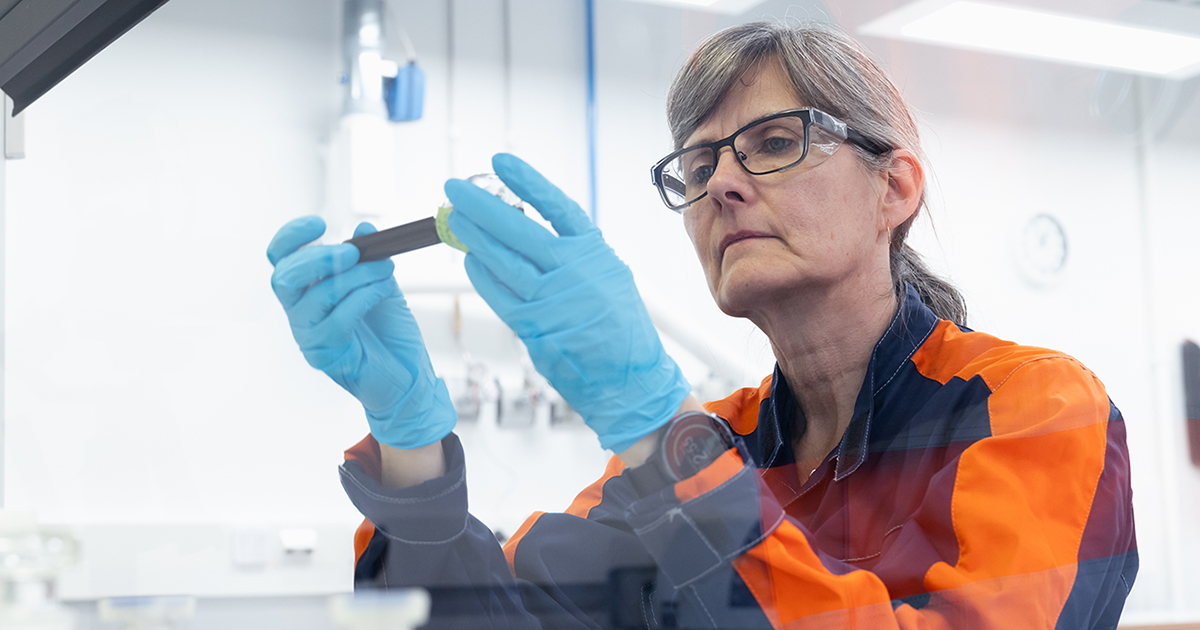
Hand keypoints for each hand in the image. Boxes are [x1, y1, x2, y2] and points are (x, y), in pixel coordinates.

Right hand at [267, 216, 454, 448]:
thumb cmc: (390, 333)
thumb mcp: (381, 284)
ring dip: (357, 276)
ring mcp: (309, 336)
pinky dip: (364, 297)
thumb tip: (364, 227)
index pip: (279, 260)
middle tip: (354, 252)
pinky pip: (338, 318)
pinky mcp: (326, 355)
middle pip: (285, 277)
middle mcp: (299, 314)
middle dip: (320, 258)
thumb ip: (369, 258)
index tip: (319, 224)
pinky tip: (383, 291)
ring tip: (385, 270)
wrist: (409, 375)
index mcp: (306, 292)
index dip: (291, 237)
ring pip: (317, 295)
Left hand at [444, 154, 689, 451]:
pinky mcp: (536, 328)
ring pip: (503, 261)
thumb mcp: (609, 276)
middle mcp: (575, 271)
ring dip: (473, 237)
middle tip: (455, 189)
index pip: (556, 207)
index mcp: (595, 252)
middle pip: (519, 230)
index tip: (500, 163)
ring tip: (453, 219)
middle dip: (482, 206)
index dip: (526, 182)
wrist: (630, 380)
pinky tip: (470, 260)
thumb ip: (574, 252)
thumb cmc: (621, 329)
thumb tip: (531, 228)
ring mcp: (554, 300)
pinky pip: (499, 295)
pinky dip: (482, 276)